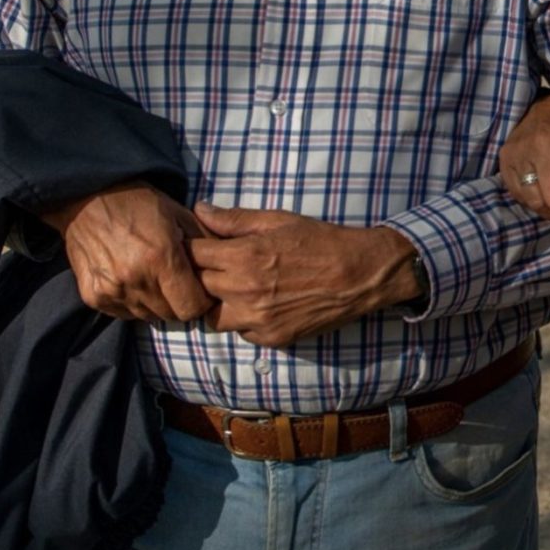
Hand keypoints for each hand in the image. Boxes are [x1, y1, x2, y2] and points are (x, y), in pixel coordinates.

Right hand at [43, 181, 212, 322]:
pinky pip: (124, 314)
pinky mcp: (94, 297)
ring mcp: (112, 290)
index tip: (199, 287)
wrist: (87, 197)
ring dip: (156, 303)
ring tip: (152, 277)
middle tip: (176, 281)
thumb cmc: (138, 203)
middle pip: (171, 315)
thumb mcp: (179, 214)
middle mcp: (136, 279)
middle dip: (179, 302)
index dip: (201, 300)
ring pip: (148, 316)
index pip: (192, 307)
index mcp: (161, 257)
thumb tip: (226, 266)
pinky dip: (132, 303)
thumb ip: (205, 243)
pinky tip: (131, 279)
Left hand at [190, 205, 418, 345]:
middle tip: (212, 265)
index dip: (190, 248)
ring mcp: (257, 319)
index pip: (193, 255)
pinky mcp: (271, 338)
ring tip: (231, 288)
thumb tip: (199, 210)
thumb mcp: (278, 220)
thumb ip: (234, 219)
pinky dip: (241, 318)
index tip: (194, 244)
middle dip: (198, 274)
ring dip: (216, 302)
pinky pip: (240, 332)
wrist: (360, 274)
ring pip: (212, 317)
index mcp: (244, 256)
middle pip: (196, 287)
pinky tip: (257, 303)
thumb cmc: (320, 240)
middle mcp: (245, 291)